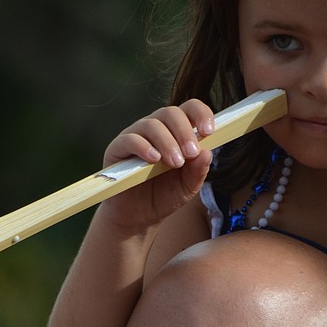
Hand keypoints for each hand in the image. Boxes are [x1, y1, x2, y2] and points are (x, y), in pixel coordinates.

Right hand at [100, 101, 213, 233]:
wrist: (138, 217)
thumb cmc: (164, 196)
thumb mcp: (188, 186)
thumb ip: (198, 170)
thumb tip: (207, 152)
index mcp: (176, 132)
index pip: (189, 109)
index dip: (200, 114)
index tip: (209, 131)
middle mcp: (156, 128)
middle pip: (170, 113)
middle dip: (184, 131)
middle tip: (191, 152)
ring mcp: (135, 136)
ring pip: (151, 125)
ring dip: (167, 142)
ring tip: (176, 163)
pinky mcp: (117, 148)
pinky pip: (130, 139)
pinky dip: (143, 147)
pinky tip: (154, 160)